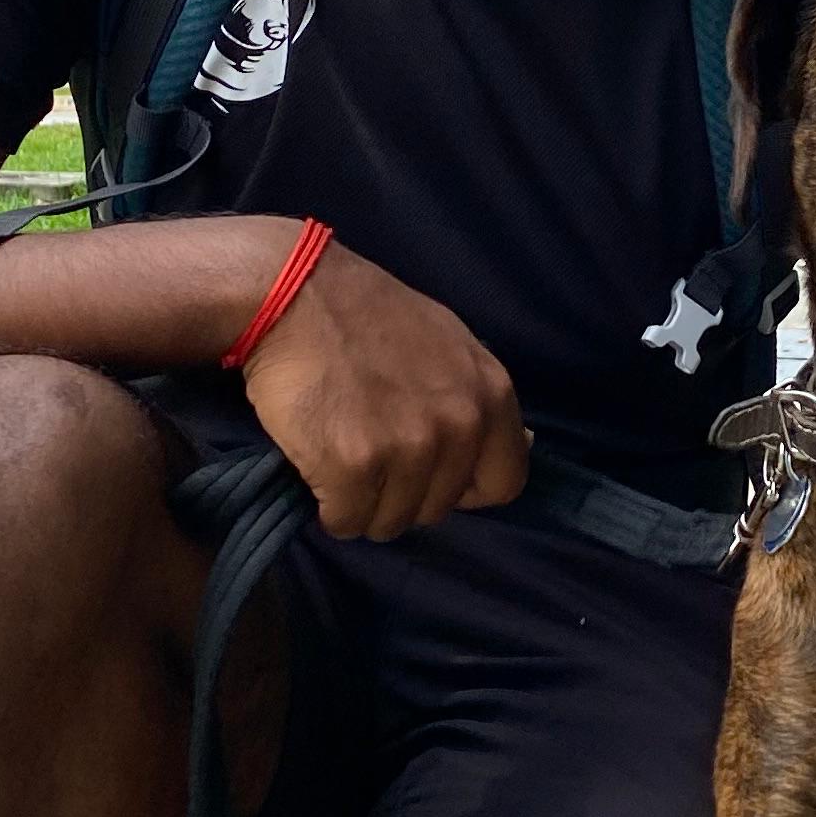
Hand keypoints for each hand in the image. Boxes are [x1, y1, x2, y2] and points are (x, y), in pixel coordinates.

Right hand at [236, 236, 528, 538]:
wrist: (291, 294)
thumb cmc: (366, 314)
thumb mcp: (449, 342)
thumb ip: (479, 396)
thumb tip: (524, 440)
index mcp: (491, 393)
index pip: (504, 483)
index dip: (464, 487)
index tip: (430, 472)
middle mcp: (460, 424)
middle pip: (439, 508)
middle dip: (404, 494)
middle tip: (369, 453)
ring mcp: (409, 447)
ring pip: (392, 522)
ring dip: (364, 504)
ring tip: (340, 457)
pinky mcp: (355, 466)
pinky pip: (348, 522)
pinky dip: (330, 508)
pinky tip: (318, 468)